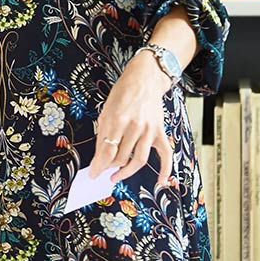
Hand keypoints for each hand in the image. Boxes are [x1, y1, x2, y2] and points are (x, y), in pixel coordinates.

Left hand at [89, 50, 175, 187]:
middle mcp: (134, 126)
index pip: (106, 150)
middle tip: (103, 171)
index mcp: (117, 119)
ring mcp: (149, 130)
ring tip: (116, 176)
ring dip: (127, 172)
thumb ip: (103, 133)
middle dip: (110, 167)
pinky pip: (165, 154)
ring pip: (139, 160)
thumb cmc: (123, 93)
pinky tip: (161, 182)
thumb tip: (99, 156)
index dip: (99, 166)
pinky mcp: (160, 131)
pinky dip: (165, 170)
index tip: (93, 175)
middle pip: (121, 157)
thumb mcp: (106, 110)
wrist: (145, 79)